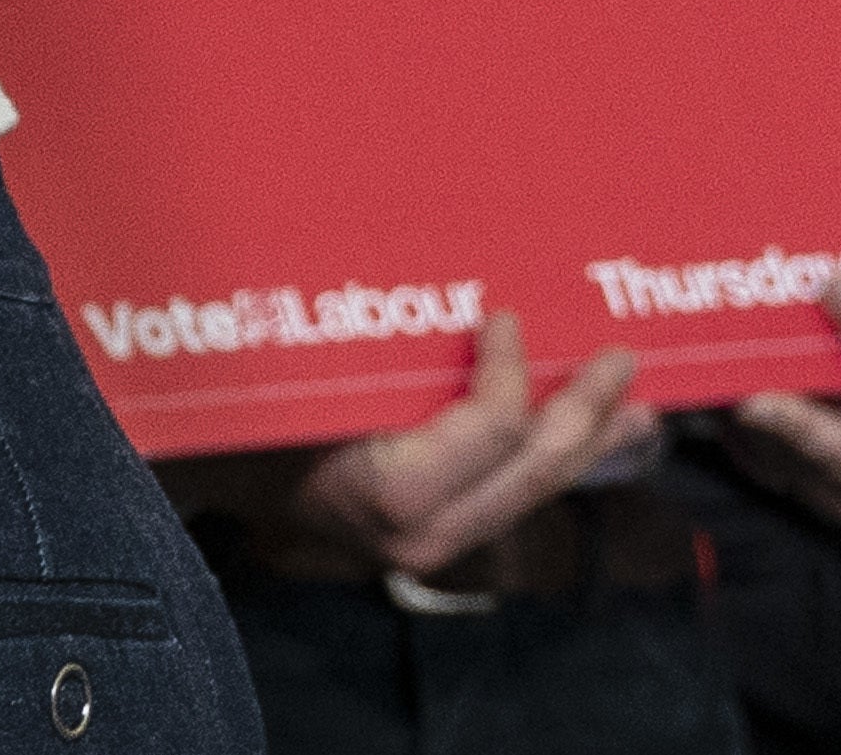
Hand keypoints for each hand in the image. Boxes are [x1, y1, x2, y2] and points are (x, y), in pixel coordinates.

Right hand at [268, 317, 656, 579]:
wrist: (204, 474)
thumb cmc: (244, 411)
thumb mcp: (305, 368)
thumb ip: (381, 347)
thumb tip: (466, 294)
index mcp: (390, 489)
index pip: (491, 428)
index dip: (511, 368)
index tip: (507, 314)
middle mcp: (421, 534)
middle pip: (534, 467)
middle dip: (586, 409)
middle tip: (622, 359)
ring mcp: (427, 546)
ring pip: (532, 490)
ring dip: (588, 442)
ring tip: (636, 409)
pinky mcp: (428, 541)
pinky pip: (505, 495)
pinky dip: (546, 458)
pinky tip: (579, 434)